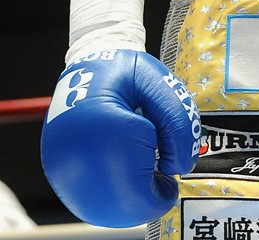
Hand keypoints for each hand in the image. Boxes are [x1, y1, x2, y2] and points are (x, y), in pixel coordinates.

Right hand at [41, 49, 200, 227]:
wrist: (87, 66)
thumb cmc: (127, 73)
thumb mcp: (161, 83)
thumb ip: (180, 124)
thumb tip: (178, 166)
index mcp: (105, 130)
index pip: (140, 187)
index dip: (163, 182)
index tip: (170, 161)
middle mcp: (75, 157)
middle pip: (123, 207)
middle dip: (150, 197)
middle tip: (160, 173)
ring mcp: (62, 171)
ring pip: (107, 212)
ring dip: (134, 200)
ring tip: (142, 169)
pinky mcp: (58, 176)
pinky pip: (91, 204)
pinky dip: (115, 199)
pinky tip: (124, 173)